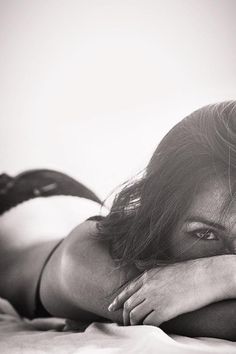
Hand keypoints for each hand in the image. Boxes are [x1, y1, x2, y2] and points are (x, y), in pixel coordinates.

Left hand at [108, 256, 235, 325]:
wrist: (204, 275)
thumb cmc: (188, 272)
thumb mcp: (165, 267)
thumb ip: (152, 272)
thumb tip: (142, 270)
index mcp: (148, 275)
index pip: (127, 290)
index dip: (118, 300)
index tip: (112, 308)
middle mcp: (148, 286)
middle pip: (128, 304)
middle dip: (125, 316)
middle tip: (126, 323)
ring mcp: (155, 298)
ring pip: (135, 315)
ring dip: (134, 324)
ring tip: (136, 328)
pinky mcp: (164, 310)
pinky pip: (148, 323)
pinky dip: (146, 328)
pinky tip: (149, 329)